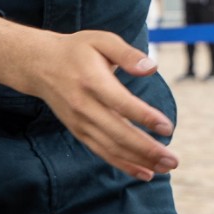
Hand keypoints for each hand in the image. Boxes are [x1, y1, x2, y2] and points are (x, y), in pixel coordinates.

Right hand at [0, 18, 176, 180]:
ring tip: (166, 168)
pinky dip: (124, 164)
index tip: (167, 127)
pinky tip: (145, 172)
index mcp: (92, 81)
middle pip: (118, 133)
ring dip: (140, 161)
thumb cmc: (76, 50)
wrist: (39, 65)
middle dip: (148, 149)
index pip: (121, 104)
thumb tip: (152, 68)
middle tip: (173, 160)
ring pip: (112, 148)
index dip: (145, 117)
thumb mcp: (101, 40)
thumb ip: (127, 54)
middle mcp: (84, 106)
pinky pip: (102, 152)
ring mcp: (80, 122)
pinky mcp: (79, 131)